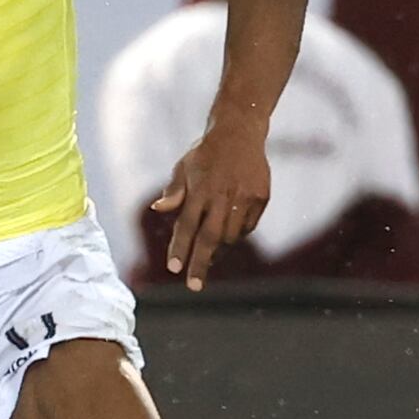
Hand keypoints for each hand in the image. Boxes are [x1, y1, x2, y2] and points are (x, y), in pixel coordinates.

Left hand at [150, 117, 270, 290]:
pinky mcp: (261, 197)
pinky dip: (235, 234)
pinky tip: (227, 231)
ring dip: (218, 249)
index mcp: (200, 188)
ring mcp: (245, 197)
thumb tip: (157, 208)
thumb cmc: (205, 154)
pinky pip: (247, 227)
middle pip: (210, 238)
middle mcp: (223, 195)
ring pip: (230, 236)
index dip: (180, 248)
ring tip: (208, 254)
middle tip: (194, 286)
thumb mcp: (184, 167)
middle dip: (200, 263)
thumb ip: (174, 191)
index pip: (187, 224)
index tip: (173, 268)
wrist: (240, 132)